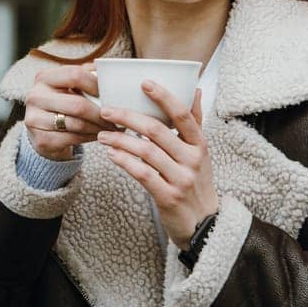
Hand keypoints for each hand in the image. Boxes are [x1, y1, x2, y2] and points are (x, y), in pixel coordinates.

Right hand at [23, 62, 116, 161]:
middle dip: (101, 113)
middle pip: (78, 104)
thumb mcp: (68, 87)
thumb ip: (85, 77)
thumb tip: (106, 72)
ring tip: (111, 128)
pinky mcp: (41, 140)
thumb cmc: (61, 105)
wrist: (42, 131)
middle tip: (116, 117)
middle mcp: (35, 97)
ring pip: (77, 124)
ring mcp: (35, 119)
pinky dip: (90, 137)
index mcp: (44, 78)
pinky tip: (98, 135)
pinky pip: (73, 139)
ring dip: (98, 127)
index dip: (96, 84)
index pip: (75, 75)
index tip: (111, 93)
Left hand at [95, 82, 219, 248]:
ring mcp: (181, 179)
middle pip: (156, 130)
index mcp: (200, 144)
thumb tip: (195, 88)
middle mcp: (193, 159)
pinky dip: (124, 162)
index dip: (164, 97)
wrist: (205, 224)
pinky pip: (142, 174)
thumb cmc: (198, 182)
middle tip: (106, 110)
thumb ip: (195, 121)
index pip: (183, 115)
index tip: (144, 83)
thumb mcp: (201, 152)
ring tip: (102, 135)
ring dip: (120, 140)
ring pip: (145, 151)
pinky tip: (111, 155)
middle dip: (127, 117)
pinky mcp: (168, 197)